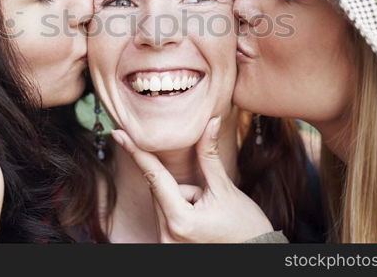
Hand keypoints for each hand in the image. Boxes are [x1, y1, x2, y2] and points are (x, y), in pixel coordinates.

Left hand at [111, 117, 273, 242]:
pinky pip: (167, 218)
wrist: (258, 256)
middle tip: (209, 202)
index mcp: (179, 220)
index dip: (137, 152)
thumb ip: (209, 155)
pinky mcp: (168, 249)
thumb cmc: (246, 227)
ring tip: (209, 216)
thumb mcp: (226, 189)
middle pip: (162, 191)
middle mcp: (167, 236)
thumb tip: (210, 121)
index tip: (118, 134)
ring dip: (183, 201)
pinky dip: (181, 213)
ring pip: (165, 204)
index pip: (154, 177)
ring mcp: (166, 246)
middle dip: (183, 188)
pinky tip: (202, 225)